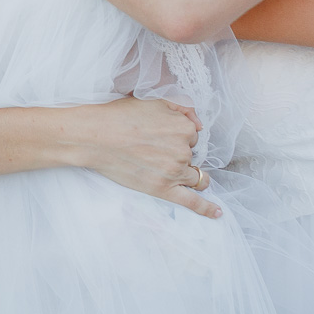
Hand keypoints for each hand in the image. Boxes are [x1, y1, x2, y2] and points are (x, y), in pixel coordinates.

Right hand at [80, 97, 220, 219]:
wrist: (96, 137)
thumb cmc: (121, 116)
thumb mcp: (155, 101)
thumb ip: (183, 107)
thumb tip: (200, 124)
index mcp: (184, 128)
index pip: (191, 135)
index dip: (177, 134)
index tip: (160, 134)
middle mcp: (183, 150)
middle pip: (192, 154)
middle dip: (180, 152)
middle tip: (156, 149)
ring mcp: (175, 172)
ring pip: (196, 176)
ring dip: (194, 175)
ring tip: (185, 175)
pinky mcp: (163, 189)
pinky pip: (192, 201)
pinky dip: (206, 208)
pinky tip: (217, 213)